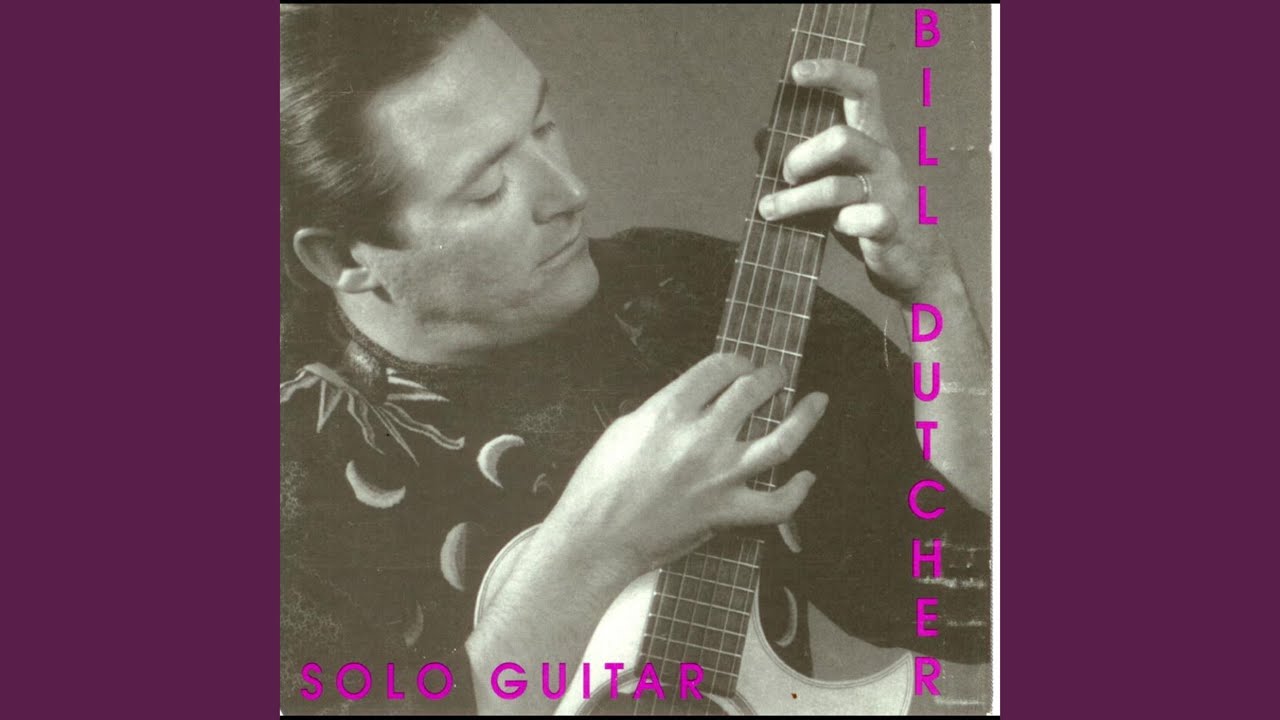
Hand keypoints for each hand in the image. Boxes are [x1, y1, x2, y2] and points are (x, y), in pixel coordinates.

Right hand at [545, 352, 827, 576]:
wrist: (596, 537)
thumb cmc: (600, 485)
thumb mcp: (625, 427)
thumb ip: (665, 410)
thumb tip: (694, 402)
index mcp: (670, 411)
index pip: (719, 368)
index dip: (737, 360)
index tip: (741, 364)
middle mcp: (701, 439)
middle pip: (753, 391)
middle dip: (771, 376)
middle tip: (777, 374)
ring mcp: (719, 477)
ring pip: (782, 440)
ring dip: (805, 416)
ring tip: (816, 401)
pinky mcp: (726, 513)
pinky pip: (777, 504)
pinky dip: (797, 492)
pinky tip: (806, 477)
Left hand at [756, 59, 959, 303]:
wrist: (915, 262)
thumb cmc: (866, 214)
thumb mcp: (837, 180)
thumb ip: (807, 159)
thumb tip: (762, 135)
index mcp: (872, 139)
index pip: (863, 90)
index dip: (833, 72)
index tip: (796, 72)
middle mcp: (883, 159)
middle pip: (841, 138)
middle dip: (802, 156)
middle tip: (786, 175)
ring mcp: (890, 193)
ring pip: (837, 187)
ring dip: (795, 200)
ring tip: (769, 210)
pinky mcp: (891, 228)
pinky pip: (868, 219)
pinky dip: (846, 223)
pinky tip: (835, 227)